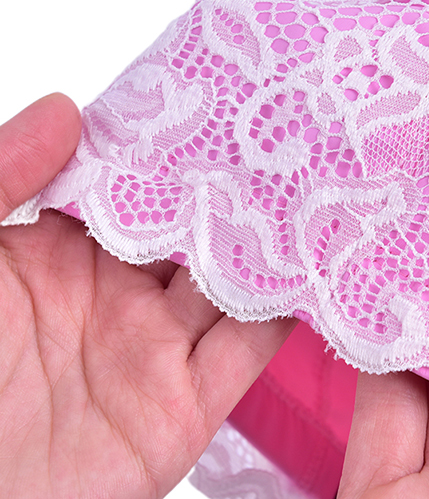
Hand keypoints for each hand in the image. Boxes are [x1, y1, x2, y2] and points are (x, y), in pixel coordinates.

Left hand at [0, 94, 295, 498]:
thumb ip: (2, 177)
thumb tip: (67, 106)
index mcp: (65, 249)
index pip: (142, 181)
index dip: (183, 142)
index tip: (233, 95)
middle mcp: (121, 290)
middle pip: (199, 226)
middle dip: (245, 183)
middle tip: (301, 129)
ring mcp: (158, 345)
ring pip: (235, 279)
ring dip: (277, 239)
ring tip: (326, 185)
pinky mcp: (188, 404)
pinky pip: (250, 346)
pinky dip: (288, 309)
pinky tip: (320, 266)